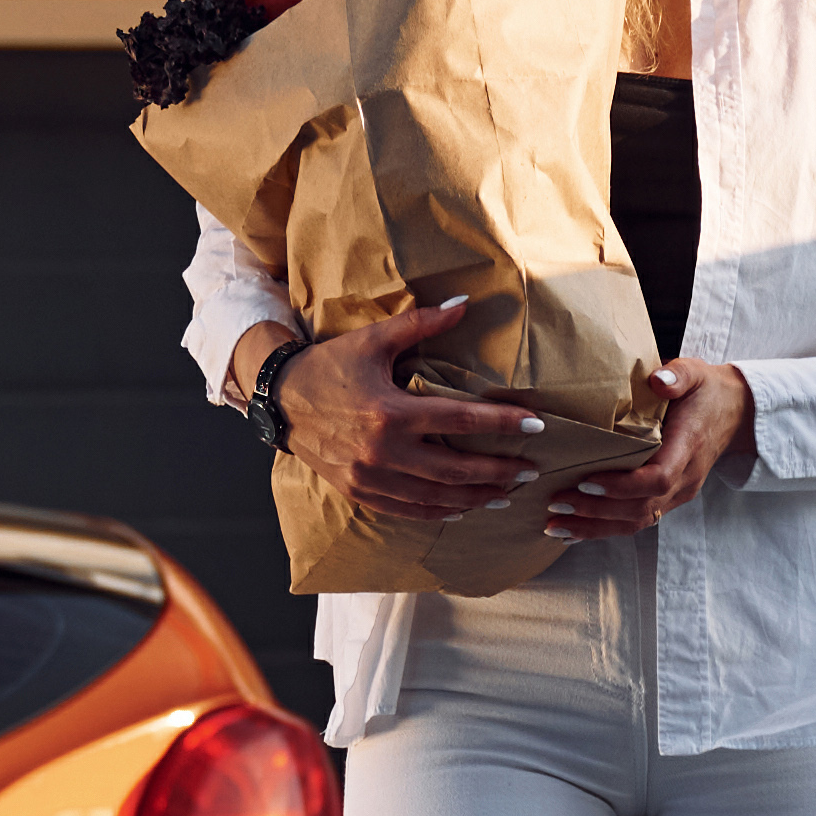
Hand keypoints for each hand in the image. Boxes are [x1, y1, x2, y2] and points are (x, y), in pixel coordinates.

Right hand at [268, 306, 558, 522]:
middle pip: (456, 470)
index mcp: (390, 412)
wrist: (279, 399)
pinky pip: (407, 511)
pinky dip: (439, 512)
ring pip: (436, 498)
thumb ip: (421, 324)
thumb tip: (465, 304)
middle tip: (530, 470)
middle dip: (499, 472)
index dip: (503, 425)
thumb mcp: (373, 339)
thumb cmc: (329, 366)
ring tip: (505, 494)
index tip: (536, 427)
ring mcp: (369, 478)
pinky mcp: (358, 492)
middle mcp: (382, 451)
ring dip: (475, 498)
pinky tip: (462, 508)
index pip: (461, 422)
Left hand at [550, 361, 753, 539]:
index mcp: (689, 447)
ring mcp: (678, 493)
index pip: (658, 477)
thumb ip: (677, 375)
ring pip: (637, 521)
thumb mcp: (695, 372)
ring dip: (595, 528)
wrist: (733, 412)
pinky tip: (575, 531)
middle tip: (557, 503)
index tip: (588, 481)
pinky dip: (604, 528)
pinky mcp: (668, 498)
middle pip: (641, 507)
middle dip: (597, 511)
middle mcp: (685, 478)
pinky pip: (637, 520)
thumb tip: (657, 380)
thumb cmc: (706, 391)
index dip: (623, 485)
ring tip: (556, 526)